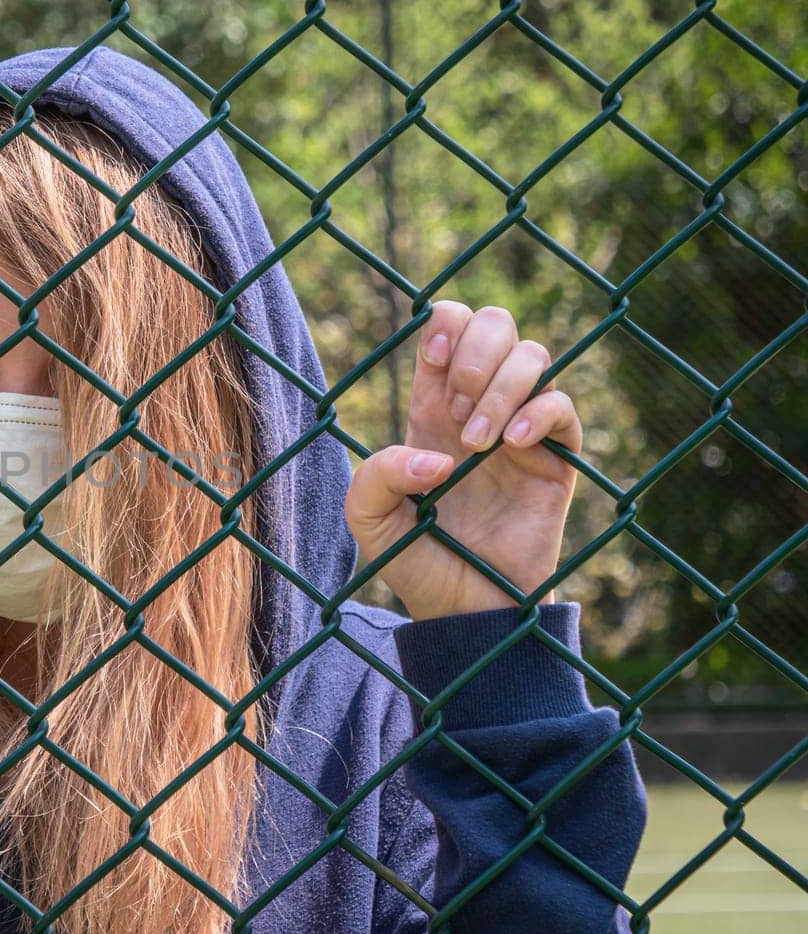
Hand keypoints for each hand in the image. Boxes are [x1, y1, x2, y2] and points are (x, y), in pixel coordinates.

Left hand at [343, 301, 581, 620]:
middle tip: (454, 411)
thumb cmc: (414, 562)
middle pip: (496, 323)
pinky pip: (564, 405)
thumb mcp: (369, 518)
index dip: (446, 325)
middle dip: (475, 352)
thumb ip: (377, 475)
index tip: (434, 361)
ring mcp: (522, 427)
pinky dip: (539, 412)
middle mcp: (480, 405)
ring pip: (534, 355)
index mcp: (433, 405)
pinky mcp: (556, 458)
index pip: (450, 324)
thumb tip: (438, 456)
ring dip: (502, 388)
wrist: (464, 610)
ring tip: (478, 444)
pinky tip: (510, 445)